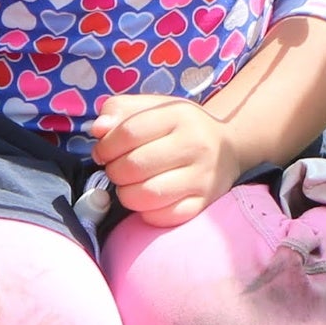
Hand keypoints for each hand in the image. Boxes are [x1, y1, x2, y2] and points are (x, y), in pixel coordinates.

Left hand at [87, 93, 240, 226]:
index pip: (128, 132)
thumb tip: (98, 129)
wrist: (227, 147)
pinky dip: (147, 212)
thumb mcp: (152, 107)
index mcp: (179, 115)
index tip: (103, 152)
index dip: (106, 145)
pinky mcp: (204, 203)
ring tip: (130, 185)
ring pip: (146, 195)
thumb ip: (119, 110)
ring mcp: (202, 177)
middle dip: (114, 171)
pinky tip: (148, 200)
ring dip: (126, 194)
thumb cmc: (180, 127)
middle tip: (118, 169)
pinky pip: (164, 216)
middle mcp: (195, 145)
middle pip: (133, 166)